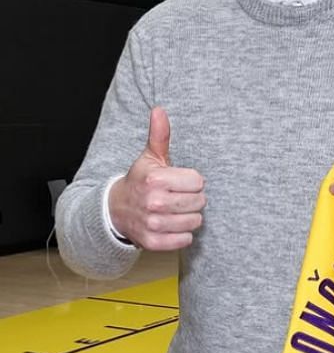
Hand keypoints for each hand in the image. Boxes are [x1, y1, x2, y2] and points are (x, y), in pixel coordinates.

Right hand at [108, 107, 206, 249]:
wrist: (115, 210)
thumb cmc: (140, 182)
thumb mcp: (150, 157)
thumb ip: (159, 135)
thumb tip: (159, 110)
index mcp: (155, 179)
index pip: (198, 182)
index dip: (192, 182)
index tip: (179, 182)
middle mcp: (153, 202)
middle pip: (199, 202)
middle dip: (193, 199)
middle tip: (177, 197)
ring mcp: (152, 224)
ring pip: (195, 221)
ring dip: (189, 217)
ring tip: (175, 211)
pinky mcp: (153, 242)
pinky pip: (185, 240)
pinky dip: (182, 234)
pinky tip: (170, 225)